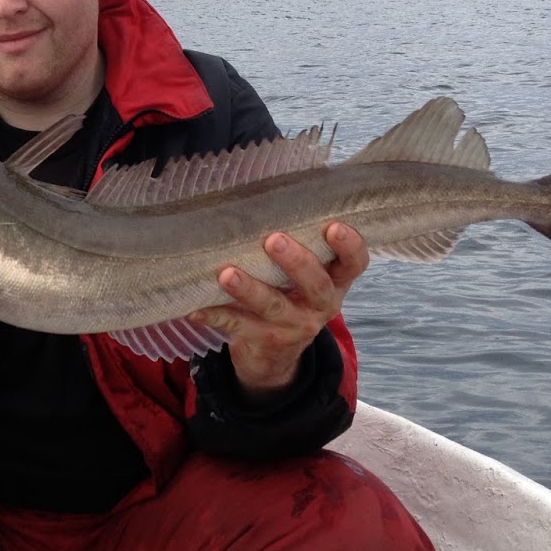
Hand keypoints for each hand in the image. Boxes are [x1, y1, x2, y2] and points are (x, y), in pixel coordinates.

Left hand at [191, 222, 367, 397]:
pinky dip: (215, 316)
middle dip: (296, 262)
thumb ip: (301, 246)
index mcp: (335, 282)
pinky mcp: (264, 340)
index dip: (350, 247)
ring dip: (249, 289)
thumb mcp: (306, 277)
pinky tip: (195, 309)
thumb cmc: (290, 295)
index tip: (334, 227)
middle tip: (273, 240)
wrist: (276, 355)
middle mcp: (320, 305)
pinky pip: (237, 326)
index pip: (354, 264)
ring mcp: (293, 326)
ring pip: (272, 306)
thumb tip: (265, 194)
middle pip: (315, 285)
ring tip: (227, 274)